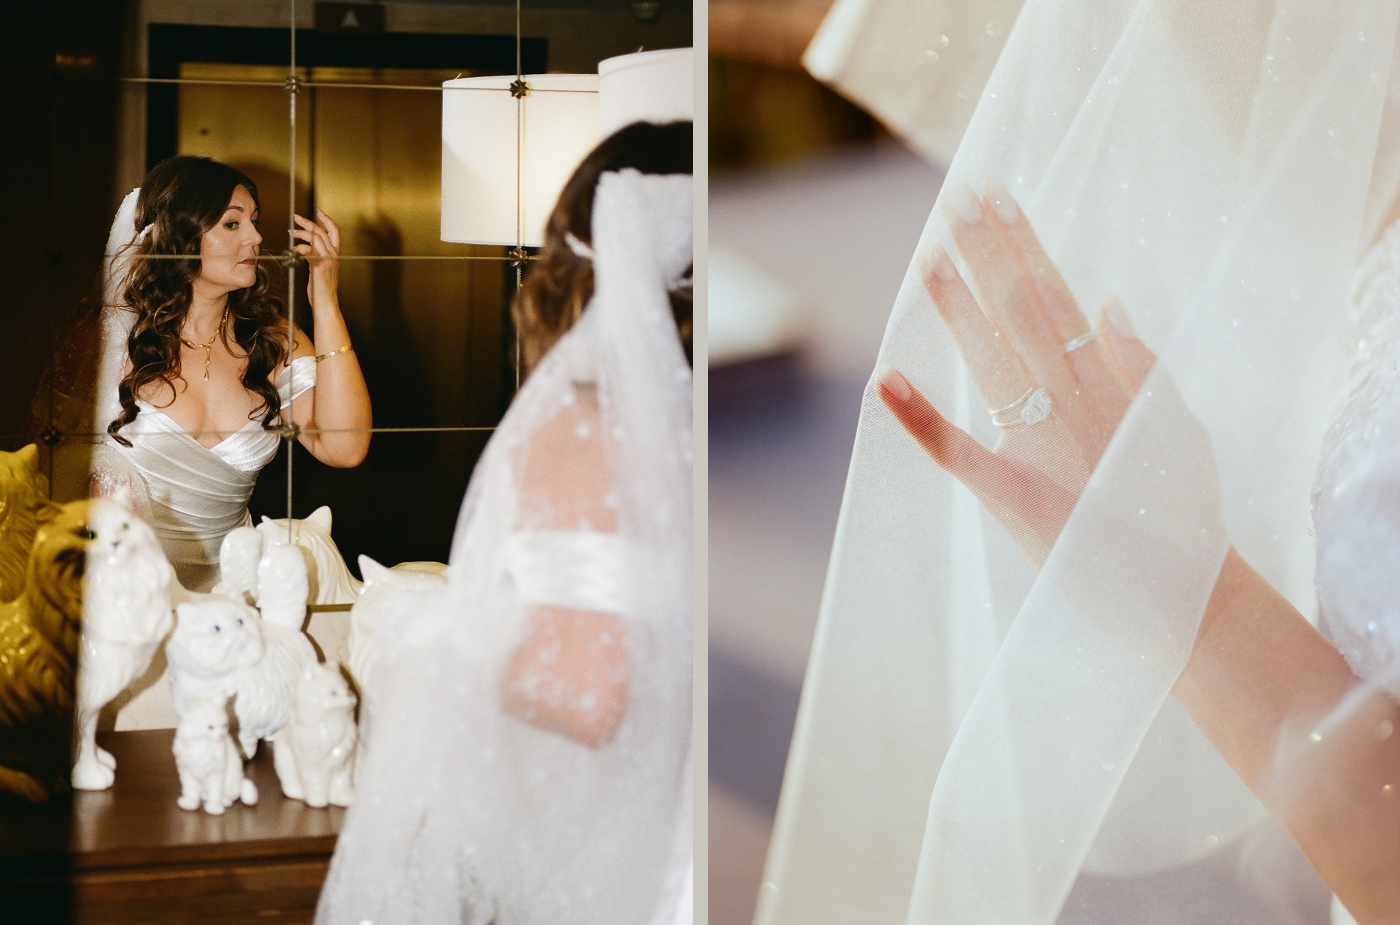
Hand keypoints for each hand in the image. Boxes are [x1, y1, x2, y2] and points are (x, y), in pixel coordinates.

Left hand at [291, 209, 341, 311]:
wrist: (326, 302)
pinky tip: (294, 250)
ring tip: (291, 232)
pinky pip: (309, 250)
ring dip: (301, 232)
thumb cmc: (321, 289)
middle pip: (322, 231)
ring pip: (316, 237)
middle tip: (296, 217)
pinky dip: (300, 247)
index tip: (318, 211)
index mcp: (335, 254)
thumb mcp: (319, 269)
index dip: (327, 219)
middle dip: (308, 222)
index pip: (334, 231)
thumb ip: (315, 257)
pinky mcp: (320, 266)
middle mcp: (334, 254)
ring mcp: (328, 260)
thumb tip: (304, 248)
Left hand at [878, 182, 1156, 564]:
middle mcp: (1077, 406)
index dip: (1023, 247)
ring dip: (959, 306)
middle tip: (955, 196)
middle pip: (1024, 314)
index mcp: (1112, 387)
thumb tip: (1110, 300)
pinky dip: (919, 416)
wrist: (1188, 600)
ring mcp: (1043, 448)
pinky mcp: (1013, 496)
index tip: (995, 198)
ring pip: (994, 362)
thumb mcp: (1177, 430)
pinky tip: (883, 378)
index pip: (1058, 299)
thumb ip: (1143, 368)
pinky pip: (958, 451)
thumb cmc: (1181, 517)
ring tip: (928, 255)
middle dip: (989, 253)